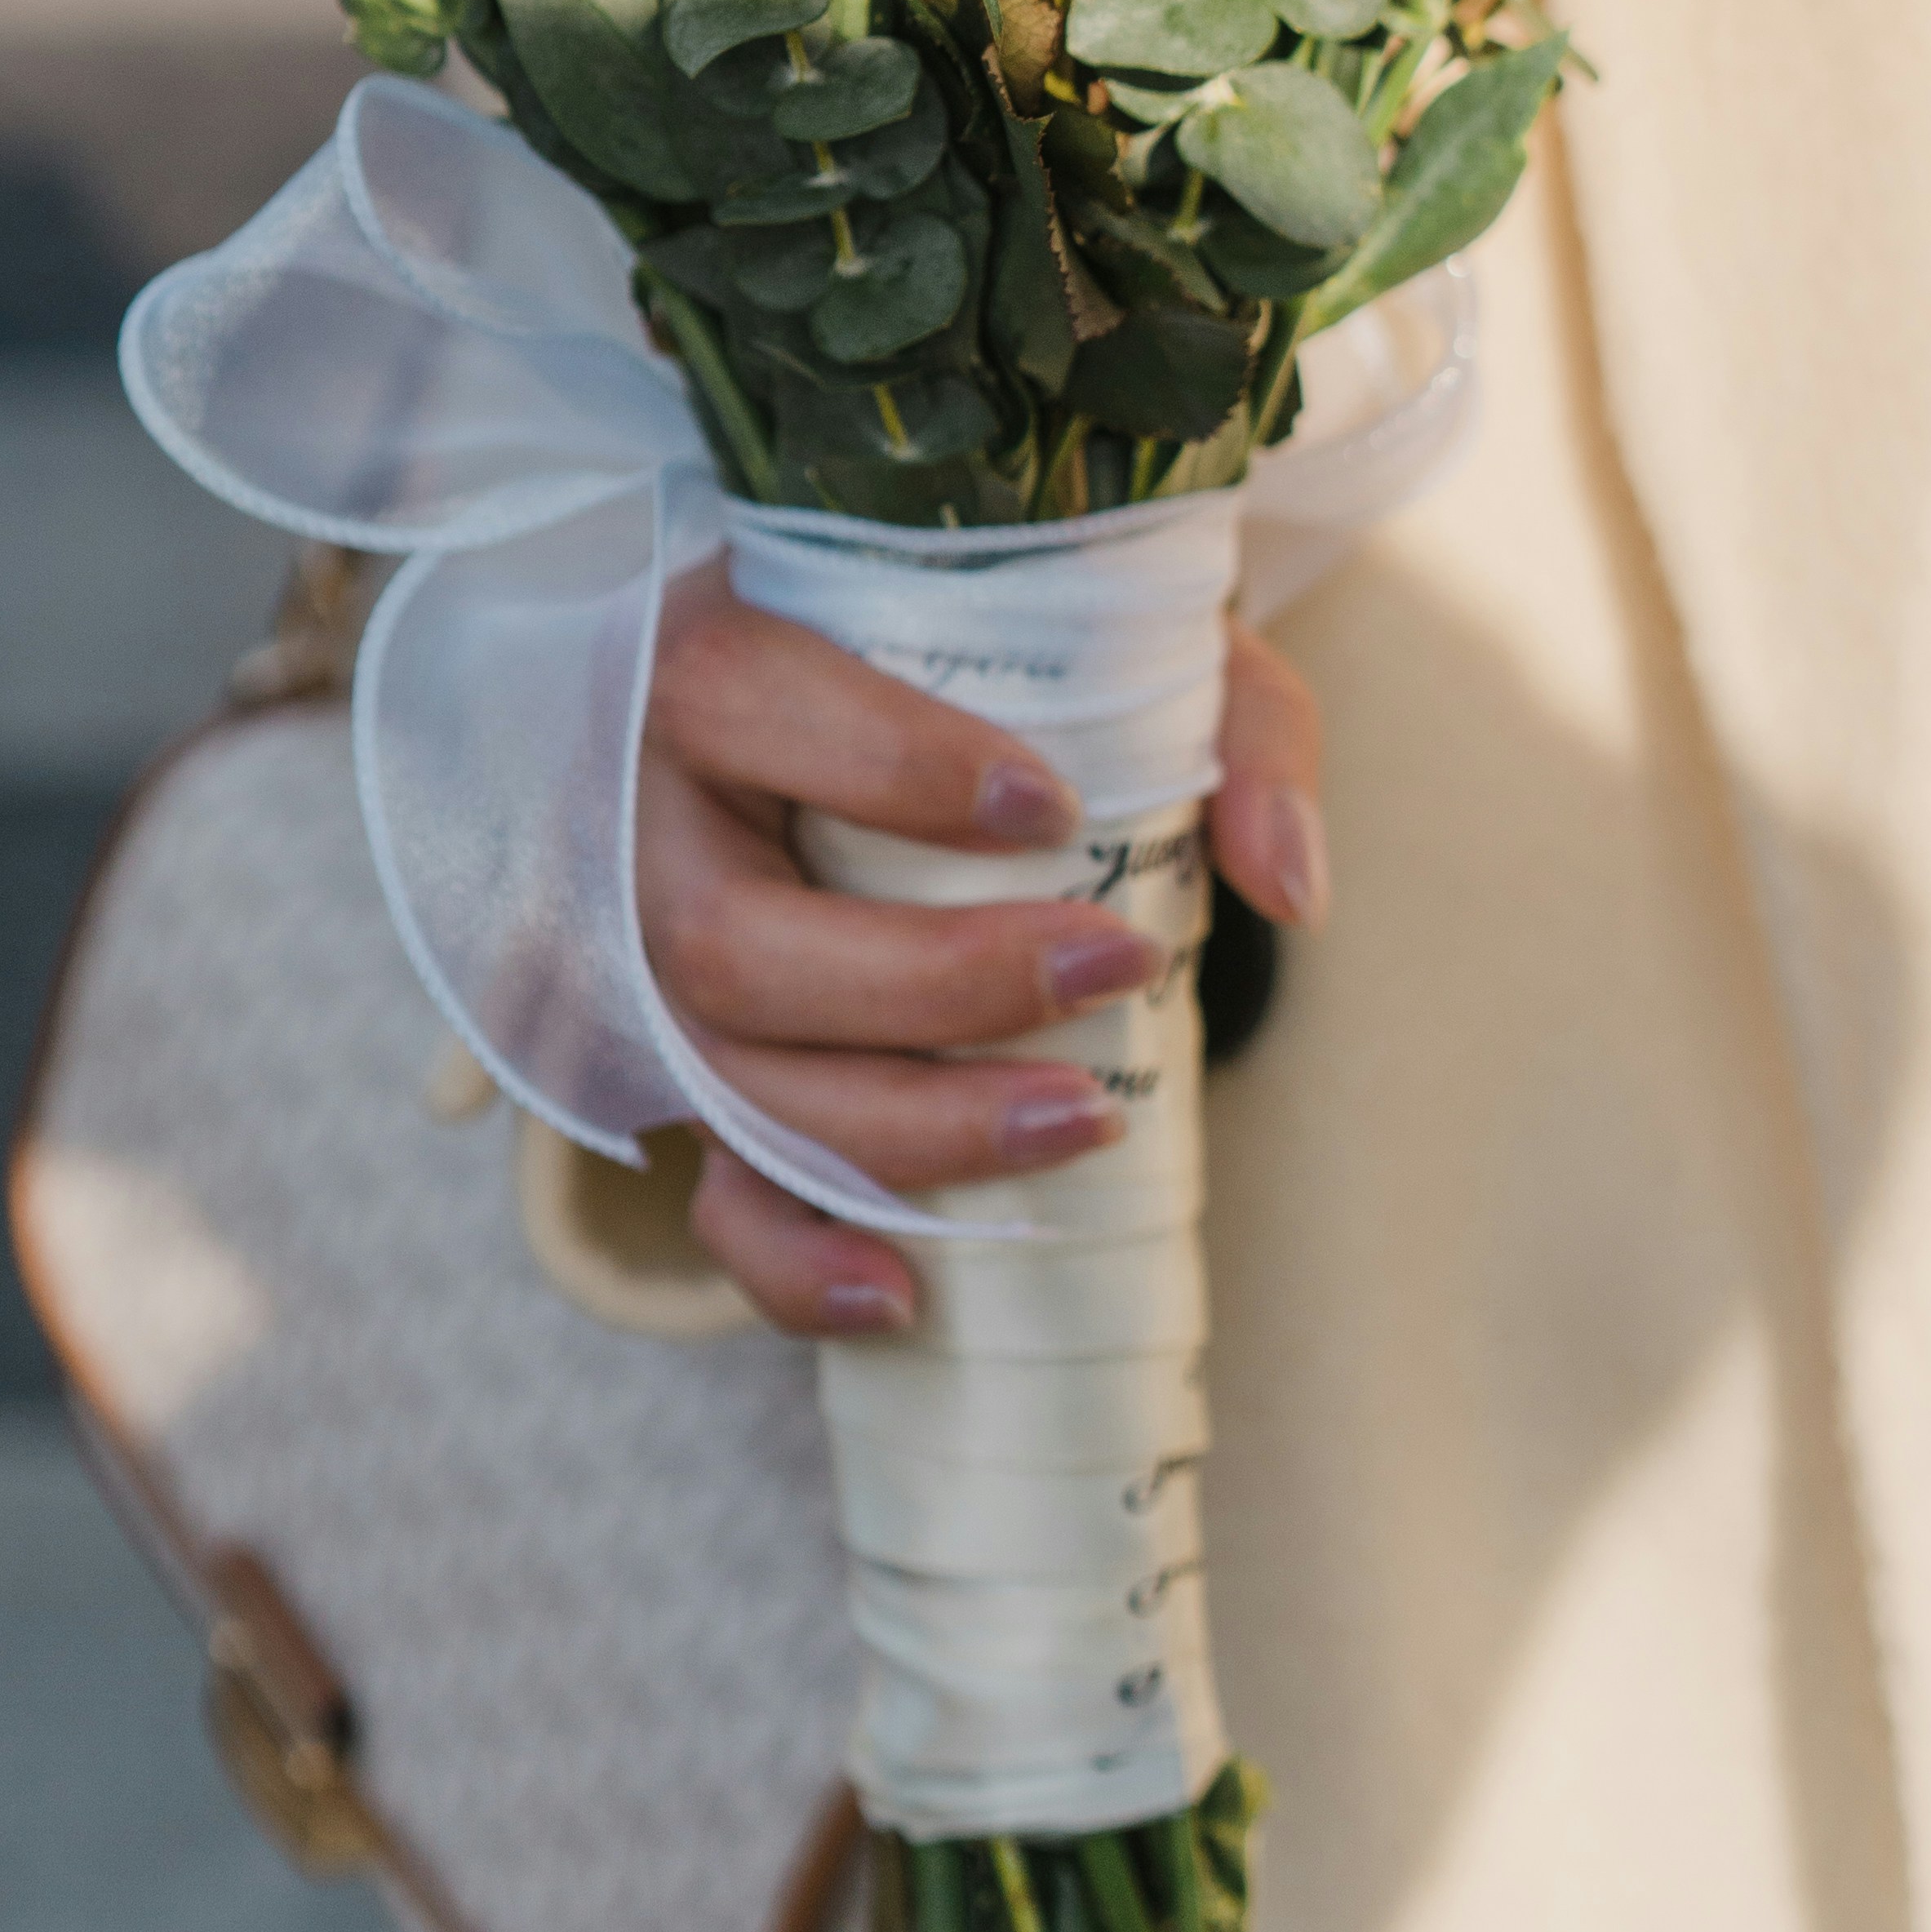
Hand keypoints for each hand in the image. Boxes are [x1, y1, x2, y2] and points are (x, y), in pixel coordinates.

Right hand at [633, 562, 1327, 1340]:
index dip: (889, 770)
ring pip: (728, 1080)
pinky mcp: (691, 1076)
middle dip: (932, 985)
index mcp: (702, 662)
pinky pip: (710, 1192)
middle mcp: (642, 822)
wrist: (883, 683)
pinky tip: (903, 1295)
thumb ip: (1233, 724)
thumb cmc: (1003, 657)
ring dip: (907, 1130)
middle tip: (1113, 966)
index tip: (1054, 809)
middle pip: (729, 940)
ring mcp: (646, 966)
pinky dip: (792, 1263)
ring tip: (1085, 1117)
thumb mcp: (1127, 636)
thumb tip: (1288, 888)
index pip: (744, 704)